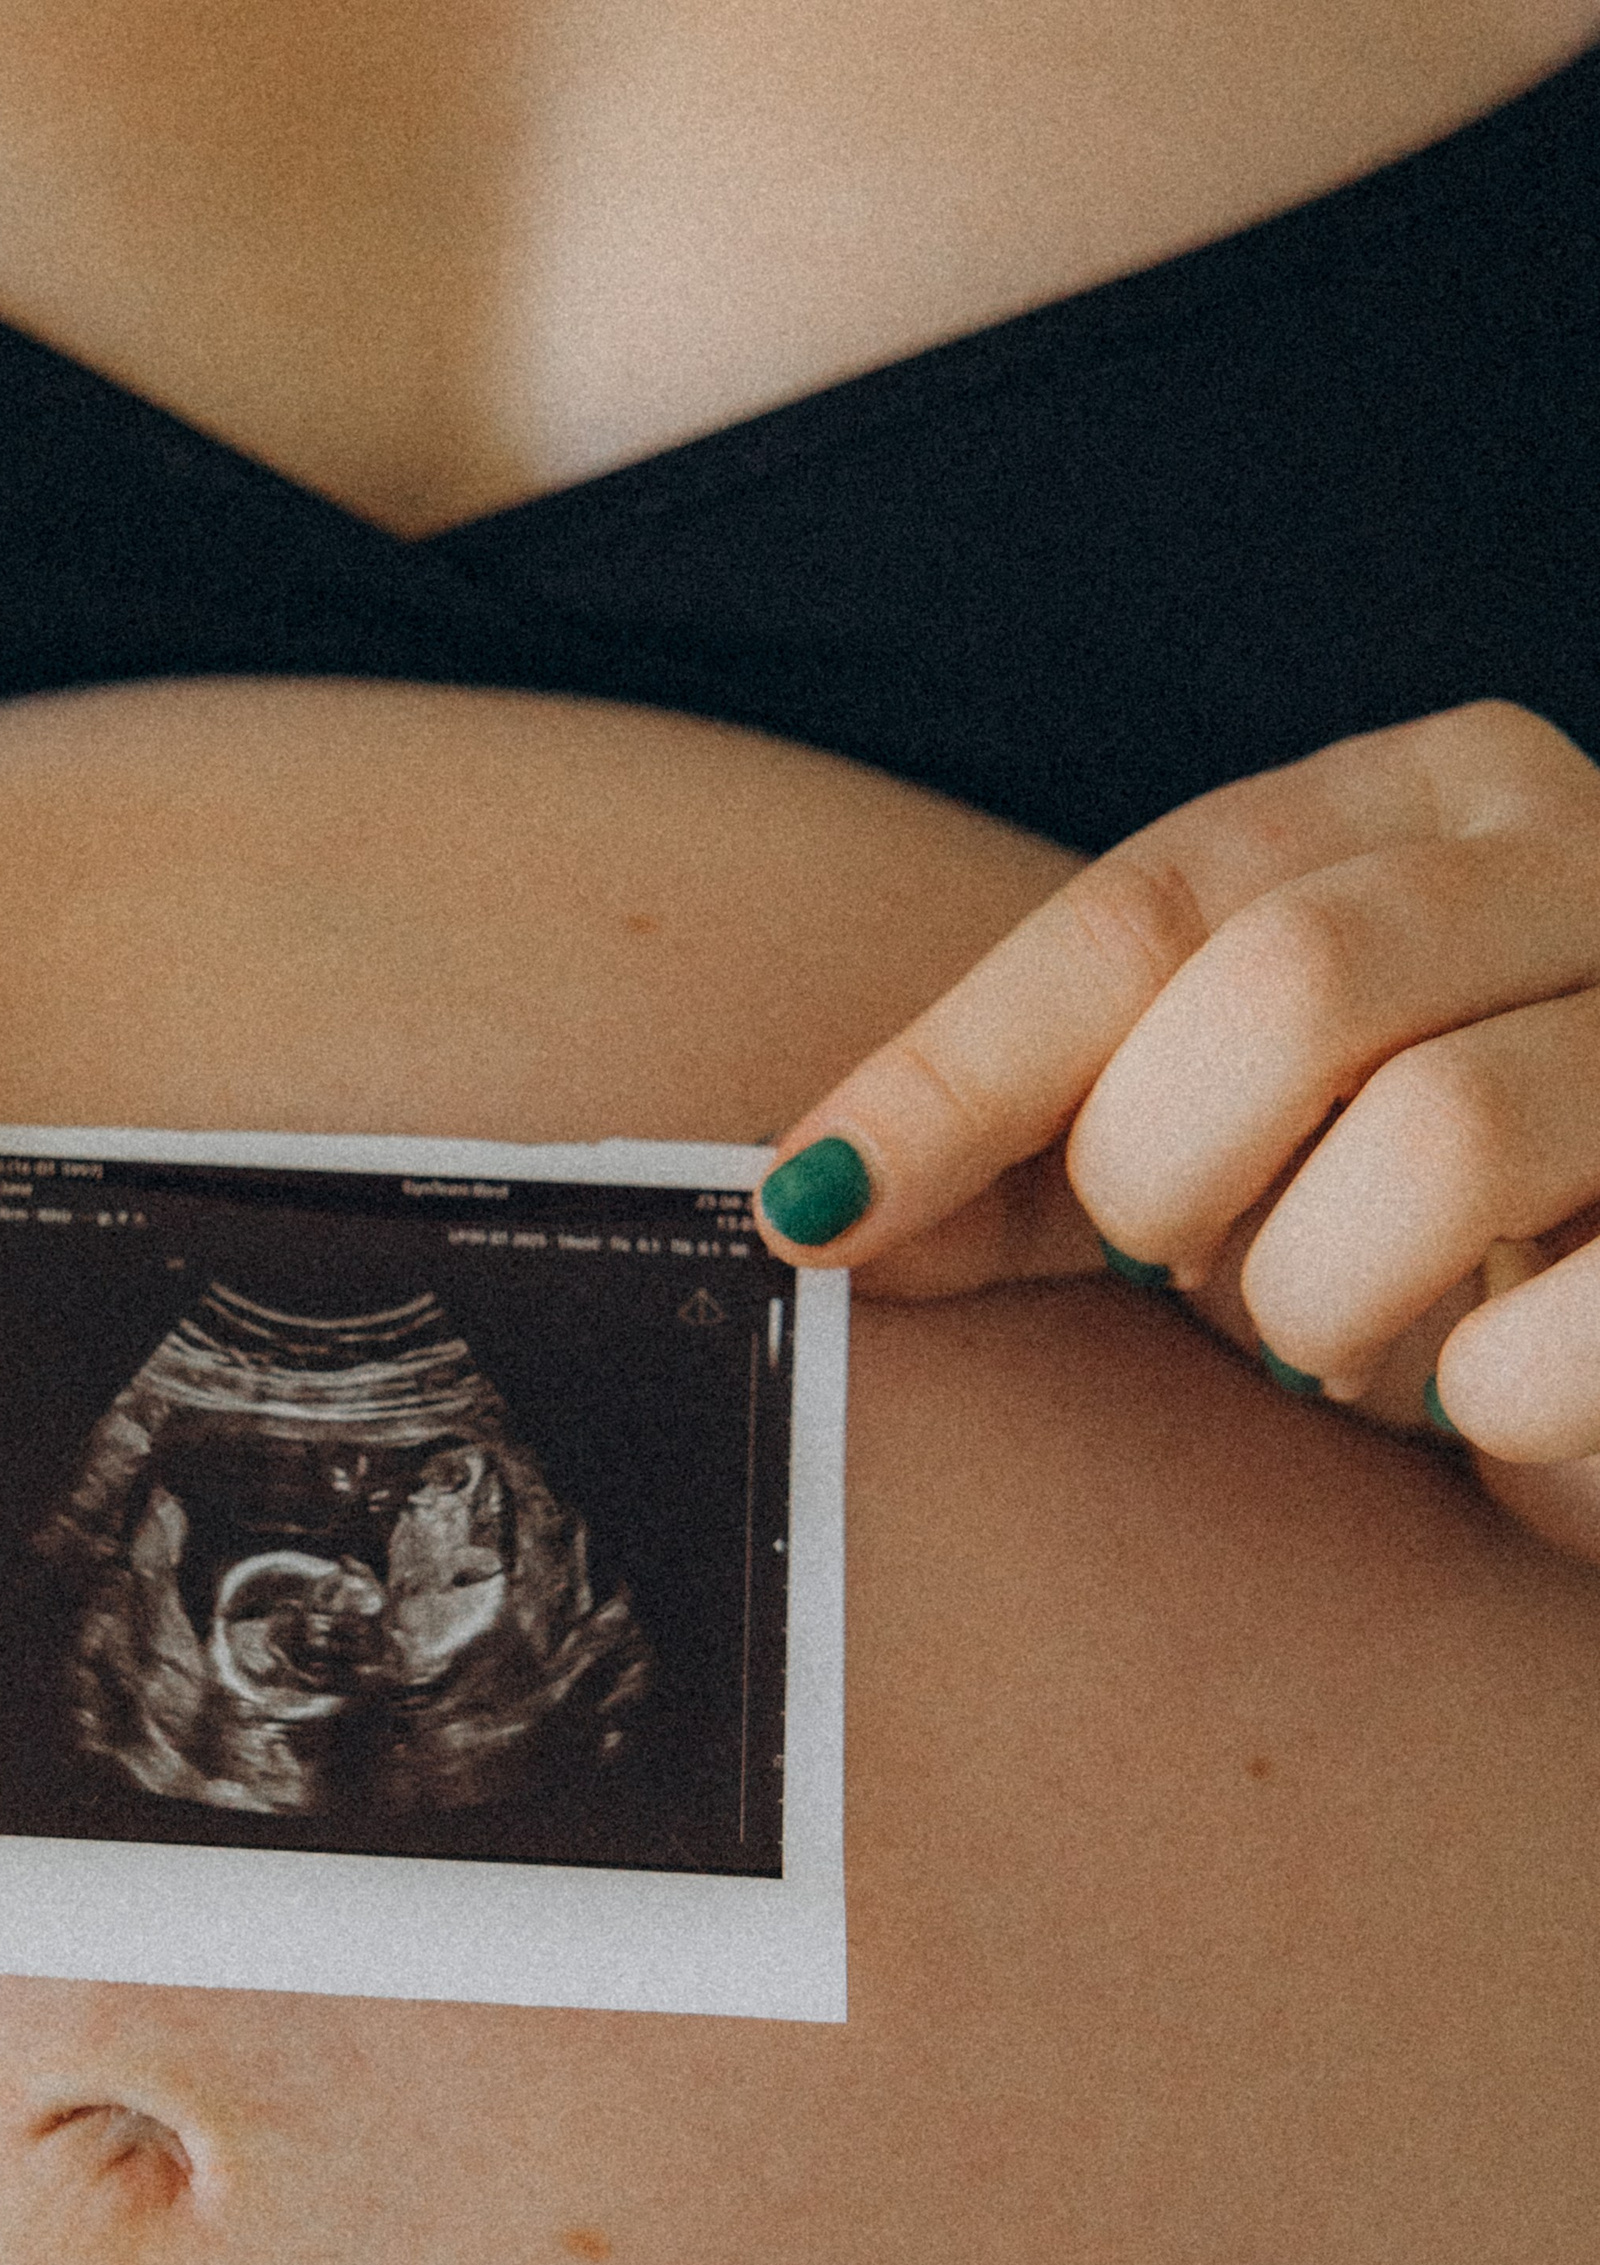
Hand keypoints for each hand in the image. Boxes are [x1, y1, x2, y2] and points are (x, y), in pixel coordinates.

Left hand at [753, 702, 1599, 1554]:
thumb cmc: (1425, 1224)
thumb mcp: (1225, 1148)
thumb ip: (1035, 1160)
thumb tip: (811, 1211)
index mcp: (1437, 797)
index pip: (1151, 908)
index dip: (962, 1071)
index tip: (812, 1212)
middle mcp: (1590, 854)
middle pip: (1287, 993)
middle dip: (1176, 1184)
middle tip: (1192, 1276)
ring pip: (1441, 1143)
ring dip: (1328, 1303)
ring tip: (1349, 1341)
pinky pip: (1565, 1335)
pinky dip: (1481, 1400)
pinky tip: (1481, 1394)